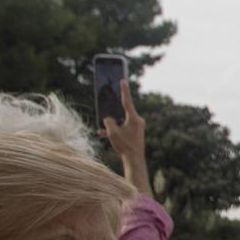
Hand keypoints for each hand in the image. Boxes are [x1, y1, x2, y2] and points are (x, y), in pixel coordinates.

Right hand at [102, 80, 151, 195]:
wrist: (134, 159)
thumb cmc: (124, 145)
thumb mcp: (112, 132)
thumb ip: (108, 121)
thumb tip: (108, 119)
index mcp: (134, 118)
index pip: (127, 101)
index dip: (124, 90)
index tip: (123, 80)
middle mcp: (137, 120)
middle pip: (122, 111)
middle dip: (113, 111)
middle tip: (108, 102)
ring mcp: (137, 126)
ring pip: (121, 121)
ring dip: (112, 124)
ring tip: (101, 129)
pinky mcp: (135, 132)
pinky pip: (123, 127)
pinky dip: (115, 130)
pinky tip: (103, 134)